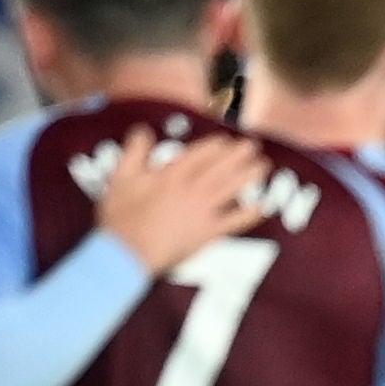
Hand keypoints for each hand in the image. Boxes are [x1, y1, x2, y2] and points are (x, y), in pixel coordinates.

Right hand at [93, 127, 267, 275]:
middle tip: (254, 146)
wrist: (127, 254)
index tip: (226, 141)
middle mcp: (191, 189)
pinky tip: (264, 207)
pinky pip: (234, 222)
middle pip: (221, 167)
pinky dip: (250, 214)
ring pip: (231, 188)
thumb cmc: (121, 218)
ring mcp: (202, 212)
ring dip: (249, 176)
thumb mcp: (120, 178)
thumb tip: (143, 131)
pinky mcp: (207, 234)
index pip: (200, 154)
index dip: (216, 146)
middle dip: (239, 155)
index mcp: (171, 174)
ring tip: (263, 166)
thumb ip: (134, 151)